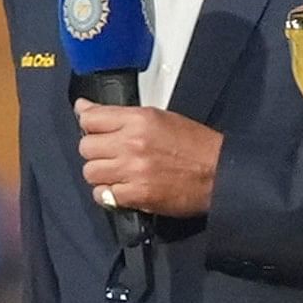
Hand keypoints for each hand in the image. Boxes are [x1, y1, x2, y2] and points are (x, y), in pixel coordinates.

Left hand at [77, 104, 220, 218]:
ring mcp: (132, 170)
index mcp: (139, 119)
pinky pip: (102, 195)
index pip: (90, 119)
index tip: (96, 131)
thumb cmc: (194, 145)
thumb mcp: (159, 118)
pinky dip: (108, 195)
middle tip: (111, 155)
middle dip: (95, 152)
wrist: (219, 173)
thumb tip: (83, 107)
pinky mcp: (136, 194)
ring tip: (118, 173)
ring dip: (101, 174)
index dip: (90, 126)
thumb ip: (120, 115)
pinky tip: (122, 189)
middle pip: (86, 147)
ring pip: (90, 172)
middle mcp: (131, 143)